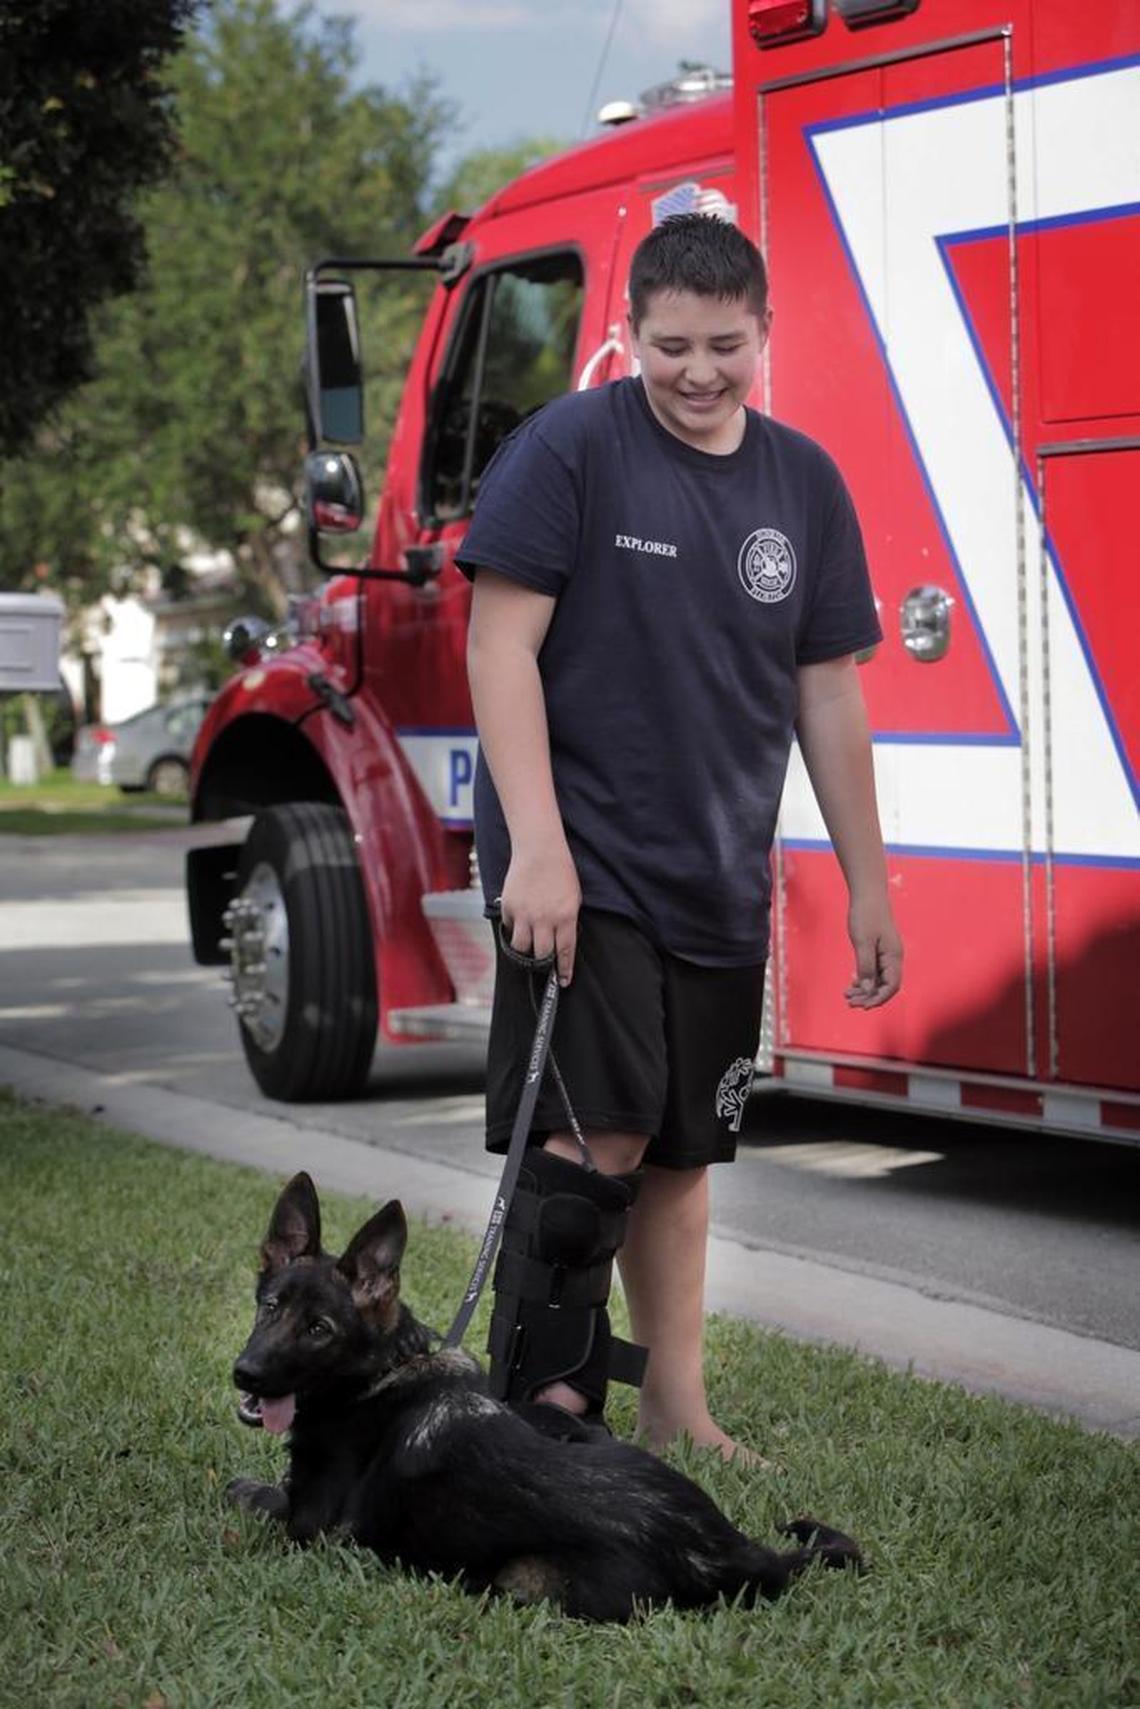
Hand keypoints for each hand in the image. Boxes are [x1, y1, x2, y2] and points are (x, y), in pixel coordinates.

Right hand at [500, 838, 580, 986]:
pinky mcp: (509, 907)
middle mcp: (544, 919)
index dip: (565, 970)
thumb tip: (561, 942)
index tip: (564, 981)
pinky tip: (519, 924)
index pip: (565, 952)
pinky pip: (510, 929)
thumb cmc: (561, 872)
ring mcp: (525, 914)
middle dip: (544, 965)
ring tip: (529, 948)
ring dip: (526, 951)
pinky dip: (514, 931)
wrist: (539, 849)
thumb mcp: (573, 898)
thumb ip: (568, 921)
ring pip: (522, 947)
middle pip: (542, 955)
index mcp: (566, 917)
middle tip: (544, 966)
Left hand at [845, 891, 902, 1008]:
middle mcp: (893, 958)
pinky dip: (864, 980)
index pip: (892, 986)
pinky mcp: (879, 951)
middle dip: (869, 997)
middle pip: (885, 986)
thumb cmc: (866, 915)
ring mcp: (886, 955)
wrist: (868, 894)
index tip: (862, 1006)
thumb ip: (865, 967)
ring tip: (847, 996)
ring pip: (878, 980)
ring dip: (865, 990)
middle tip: (849, 1002)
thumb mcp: (863, 942)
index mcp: (894, 957)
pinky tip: (852, 985)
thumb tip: (867, 990)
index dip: (878, 999)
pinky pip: (874, 972)